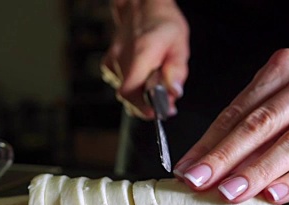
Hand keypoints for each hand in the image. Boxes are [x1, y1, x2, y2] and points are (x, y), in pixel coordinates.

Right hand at [101, 0, 188, 118]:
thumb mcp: (179, 44)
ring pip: (126, 93)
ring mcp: (113, 62)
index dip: (143, 107)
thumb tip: (174, 93)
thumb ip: (177, 70)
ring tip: (155, 81)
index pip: (131, 91)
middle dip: (147, 105)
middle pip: (129, 97)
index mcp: (141, 53)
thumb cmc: (162, 24)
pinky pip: (121, 86)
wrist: (141, 8)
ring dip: (142, 95)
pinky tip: (143, 75)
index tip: (161, 111)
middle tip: (166, 101)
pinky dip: (134, 87)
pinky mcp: (108, 65)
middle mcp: (122, 59)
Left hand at [173, 48, 288, 204]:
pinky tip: (272, 194)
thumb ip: (243, 130)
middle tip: (201, 181)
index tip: (188, 168)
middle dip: (225, 158)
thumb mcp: (277, 105)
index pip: (238, 110)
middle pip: (261, 124)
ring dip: (256, 172)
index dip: (209, 143)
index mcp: (284, 66)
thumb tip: (200, 166)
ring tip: (231, 192)